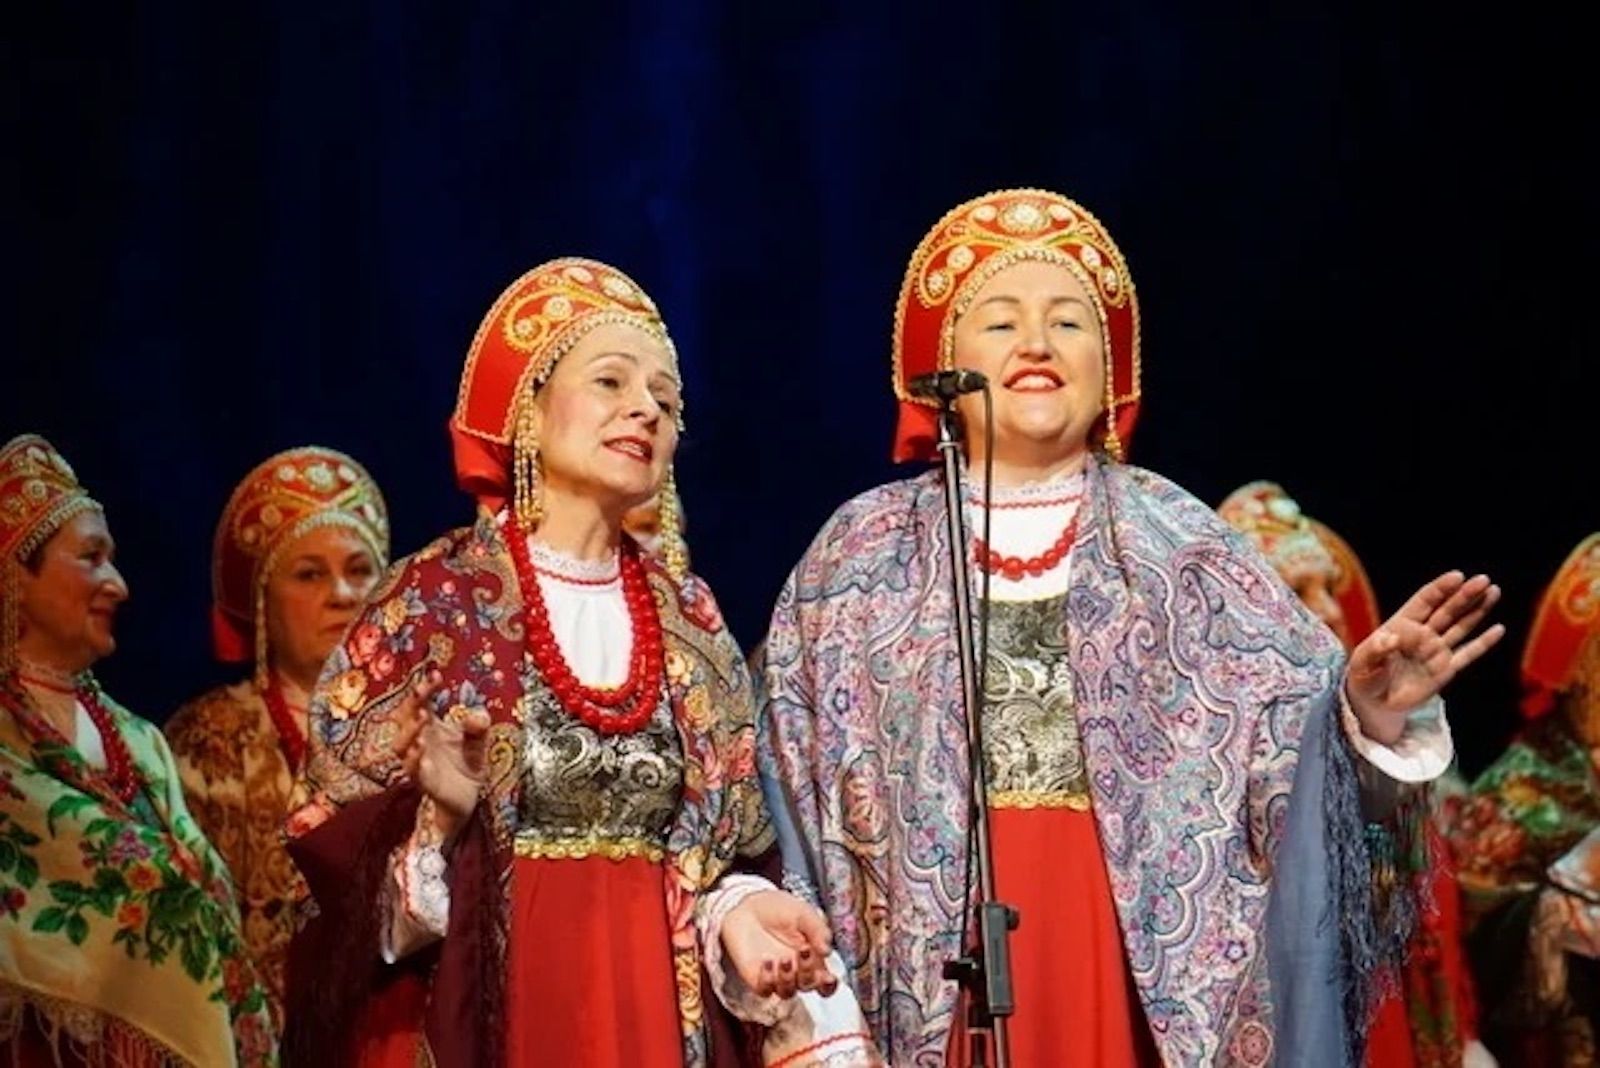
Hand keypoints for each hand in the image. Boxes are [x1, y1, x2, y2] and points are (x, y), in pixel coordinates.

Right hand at [394, 670, 489, 838]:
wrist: (469, 798)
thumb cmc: (467, 764)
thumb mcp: (479, 740)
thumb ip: (479, 725)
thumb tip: (474, 717)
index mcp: (431, 727)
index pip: (420, 703)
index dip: (424, 688)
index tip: (436, 675)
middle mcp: (420, 742)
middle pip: (402, 720)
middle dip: (409, 704)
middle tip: (422, 693)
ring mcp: (419, 763)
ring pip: (400, 746)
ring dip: (409, 731)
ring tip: (422, 719)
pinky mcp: (426, 783)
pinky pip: (414, 772)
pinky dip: (415, 760)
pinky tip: (421, 750)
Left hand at [720, 890, 838, 998]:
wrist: (749, 906)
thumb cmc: (779, 909)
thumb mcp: (803, 913)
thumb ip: (817, 929)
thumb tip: (827, 950)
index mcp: (812, 958)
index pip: (825, 981)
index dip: (829, 984)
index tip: (830, 977)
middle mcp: (796, 971)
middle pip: (808, 986)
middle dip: (808, 974)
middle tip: (804, 952)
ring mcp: (776, 976)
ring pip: (788, 992)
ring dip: (788, 979)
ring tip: (784, 958)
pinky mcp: (757, 978)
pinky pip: (765, 990)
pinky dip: (768, 981)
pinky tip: (767, 962)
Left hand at [1347, 571, 1504, 743]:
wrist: (1375, 703)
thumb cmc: (1365, 677)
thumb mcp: (1363, 663)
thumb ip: (1375, 650)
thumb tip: (1389, 638)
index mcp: (1401, 625)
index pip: (1424, 601)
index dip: (1440, 588)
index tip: (1457, 576)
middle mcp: (1422, 634)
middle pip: (1447, 609)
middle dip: (1464, 594)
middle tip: (1484, 579)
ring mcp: (1436, 650)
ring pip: (1461, 626)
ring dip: (1477, 610)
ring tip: (1494, 591)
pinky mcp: (1446, 669)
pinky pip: (1467, 654)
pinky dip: (1483, 643)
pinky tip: (1498, 629)